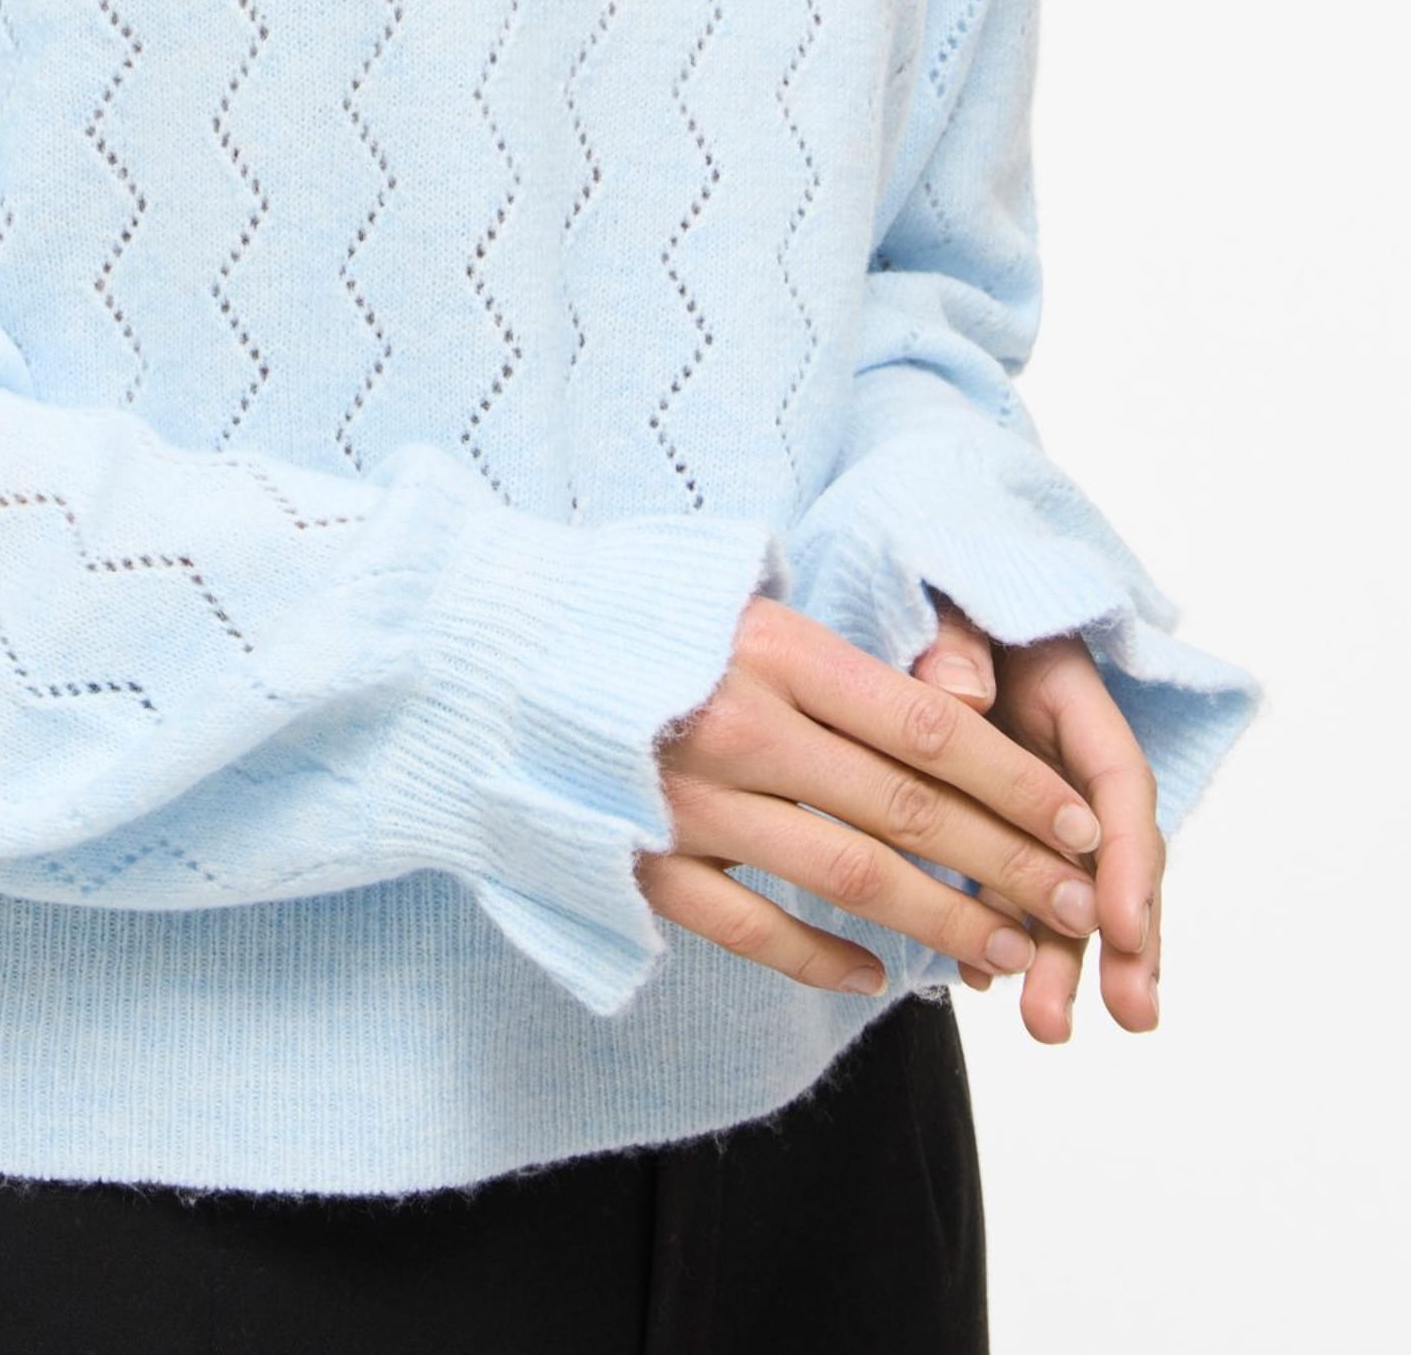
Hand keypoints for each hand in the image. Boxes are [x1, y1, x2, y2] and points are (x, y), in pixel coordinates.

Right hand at [641, 595, 1105, 995]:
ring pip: (852, 877)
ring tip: (1013, 954)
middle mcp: (742, 725)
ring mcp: (691, 802)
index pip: (930, 726)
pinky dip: (823, 959)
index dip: (1017, 782)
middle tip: (1078, 906)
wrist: (485, 650)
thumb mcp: (732, 594)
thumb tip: (958, 696)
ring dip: (947, 923)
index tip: (1083, 824)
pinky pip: (755, 929)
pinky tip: (879, 975)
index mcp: (773, 648)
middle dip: (1011, 866)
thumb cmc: (624, 614)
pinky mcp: (645, 864)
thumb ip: (834, 650)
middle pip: (909, 811)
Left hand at [912, 597, 1164, 1040]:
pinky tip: (980, 985)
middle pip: (1106, 857)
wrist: (912, 604)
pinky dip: (999, 937)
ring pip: (1059, 889)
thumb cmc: (938, 597)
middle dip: (1121, 941)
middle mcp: (1065, 762)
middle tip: (1129, 1016)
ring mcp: (1030, 801)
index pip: (1118, 782)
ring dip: (1059, 960)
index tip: (1124, 927)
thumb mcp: (952, 601)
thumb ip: (958, 641)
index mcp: (1072, 701)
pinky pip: (1003, 888)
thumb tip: (961, 697)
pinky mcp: (988, 823)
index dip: (1127, 858)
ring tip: (1046, 1027)